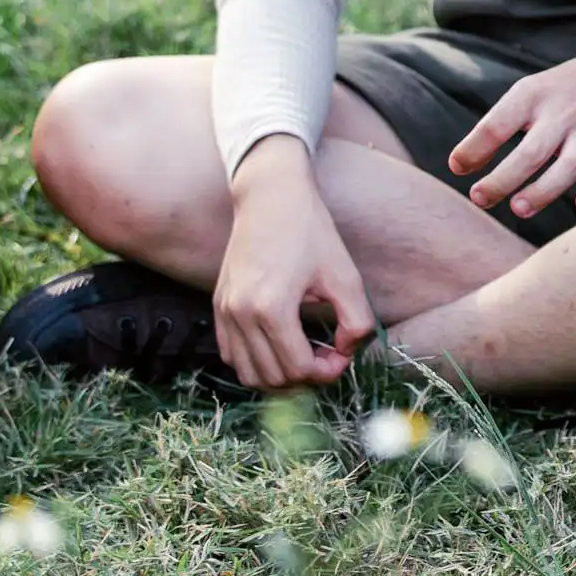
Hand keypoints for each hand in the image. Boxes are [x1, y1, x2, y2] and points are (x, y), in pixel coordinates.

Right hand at [217, 137, 375, 390]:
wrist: (271, 197)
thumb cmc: (310, 231)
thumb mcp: (345, 275)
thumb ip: (356, 321)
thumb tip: (346, 352)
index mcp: (271, 307)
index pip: (296, 369)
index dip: (326, 373)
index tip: (343, 356)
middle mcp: (240, 314)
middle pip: (272, 378)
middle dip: (306, 378)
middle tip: (329, 358)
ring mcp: (224, 311)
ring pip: (247, 374)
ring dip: (280, 376)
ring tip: (308, 355)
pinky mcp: (218, 306)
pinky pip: (231, 355)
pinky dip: (256, 363)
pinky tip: (283, 345)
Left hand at [449, 31, 575, 221]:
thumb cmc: (566, 90)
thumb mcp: (531, 92)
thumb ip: (499, 125)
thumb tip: (459, 165)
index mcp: (534, 96)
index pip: (498, 123)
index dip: (474, 147)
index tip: (458, 167)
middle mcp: (564, 114)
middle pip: (532, 151)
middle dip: (504, 178)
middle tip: (479, 198)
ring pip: (570, 165)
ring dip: (543, 190)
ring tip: (518, 209)